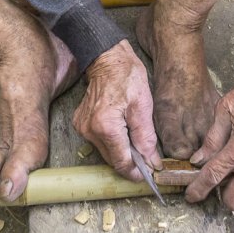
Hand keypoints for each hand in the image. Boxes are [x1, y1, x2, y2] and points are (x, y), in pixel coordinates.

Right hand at [72, 40, 160, 180]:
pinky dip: (113, 142)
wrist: (107, 59)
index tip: (150, 174)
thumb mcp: (143, 106)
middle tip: (148, 159)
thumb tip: (152, 161)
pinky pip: (99, 142)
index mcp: (106, 127)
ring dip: (122, 152)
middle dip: (131, 163)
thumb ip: (146, 138)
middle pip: (113, 160)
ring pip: (106, 152)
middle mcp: (90, 131)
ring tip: (137, 142)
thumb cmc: (127, 77)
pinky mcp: (80, 124)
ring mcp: (82, 128)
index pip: (122, 162)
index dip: (137, 172)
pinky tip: (123, 132)